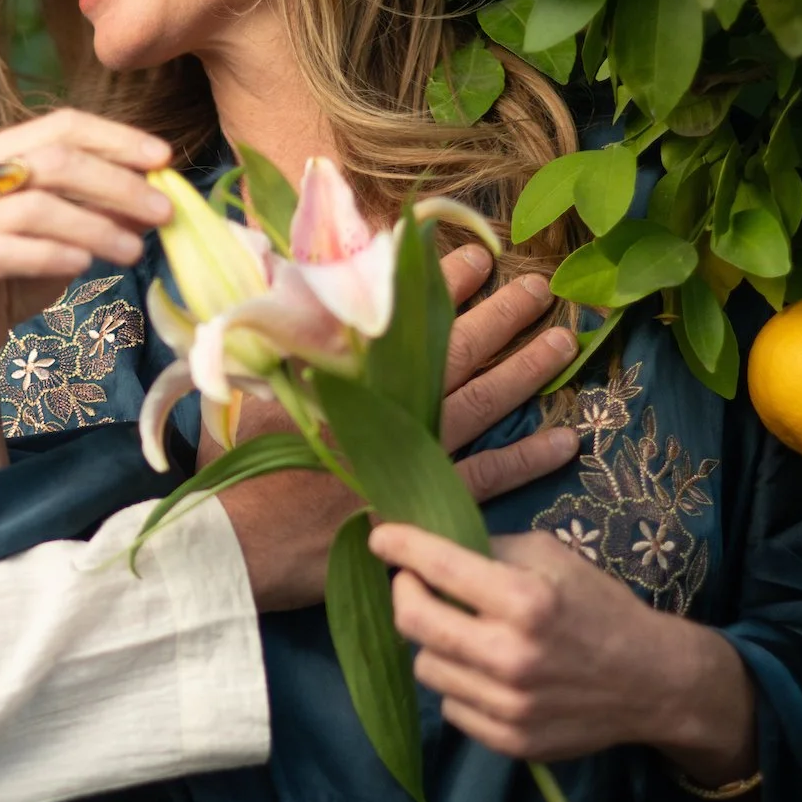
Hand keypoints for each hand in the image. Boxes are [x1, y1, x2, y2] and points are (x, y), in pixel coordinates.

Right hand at [0, 110, 172, 404]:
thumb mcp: (68, 239)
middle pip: (54, 161)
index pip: (62, 127)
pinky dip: (52, 254)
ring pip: (36, 207)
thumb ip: (102, 213)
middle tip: (163, 211)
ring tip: (135, 251)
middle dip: (117, 184)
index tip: (164, 158)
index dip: (116, 139)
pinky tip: (85, 265)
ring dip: (95, 227)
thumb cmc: (13, 278)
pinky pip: (9, 250)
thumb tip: (156, 196)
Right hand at [213, 254, 587, 613]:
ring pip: (481, 401)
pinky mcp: (420, 501)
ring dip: (526, 369)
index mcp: (342, 371)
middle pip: (454, 350)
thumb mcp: (244, 391)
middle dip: (499, 314)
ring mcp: (407, 453)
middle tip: (539, 289)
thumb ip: (276, 342)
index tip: (477, 257)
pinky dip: (527, 457)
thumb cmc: (238, 470)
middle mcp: (383, 404)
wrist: (236, 544)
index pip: (403, 313)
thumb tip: (286, 285)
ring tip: (563, 342)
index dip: (443, 283)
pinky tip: (564, 440)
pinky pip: (488, 475)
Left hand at [368, 524, 757, 781]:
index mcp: (526, 601)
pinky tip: (486, 671)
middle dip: (403, 593)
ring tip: (463, 631)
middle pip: (413, 622)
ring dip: (435, 643)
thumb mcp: (555, 558)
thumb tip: (431, 543)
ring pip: (426, 667)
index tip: (381, 538)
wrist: (654, 682)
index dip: (399, 547)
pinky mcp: (509, 741)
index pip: (438, 567)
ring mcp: (508, 705)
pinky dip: (459, 683)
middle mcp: (511, 656)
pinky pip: (451, 706)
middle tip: (411, 583)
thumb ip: (492, 550)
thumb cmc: (601, 608)